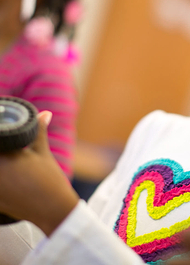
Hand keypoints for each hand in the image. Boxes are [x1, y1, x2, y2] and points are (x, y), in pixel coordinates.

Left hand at [0, 111, 79, 235]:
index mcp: (4, 156)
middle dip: (0, 153)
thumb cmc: (49, 178)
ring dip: (0, 168)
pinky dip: (0, 181)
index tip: (6, 142)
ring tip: (11, 168)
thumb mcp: (43, 152)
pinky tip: (8, 180)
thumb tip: (45, 113)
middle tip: (12, 155)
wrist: (53, 208)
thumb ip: (39, 131)